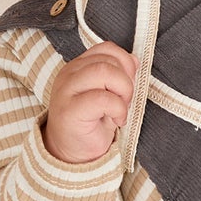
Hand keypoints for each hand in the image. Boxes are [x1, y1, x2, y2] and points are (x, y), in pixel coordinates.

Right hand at [41, 41, 137, 163]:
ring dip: (123, 91)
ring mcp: (67, 91)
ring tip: (120, 108)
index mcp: (78, 67)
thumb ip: (117, 74)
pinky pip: (102, 99)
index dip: (125, 62)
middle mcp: (69, 74)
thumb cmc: (91, 122)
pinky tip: (116, 120)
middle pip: (107, 60)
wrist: (70, 152)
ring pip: (104, 72)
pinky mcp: (70, 110)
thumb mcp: (107, 93)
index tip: (128, 82)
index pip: (106, 48)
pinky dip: (118, 109)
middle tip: (125, 101)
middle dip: (126, 80)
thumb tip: (133, 60)